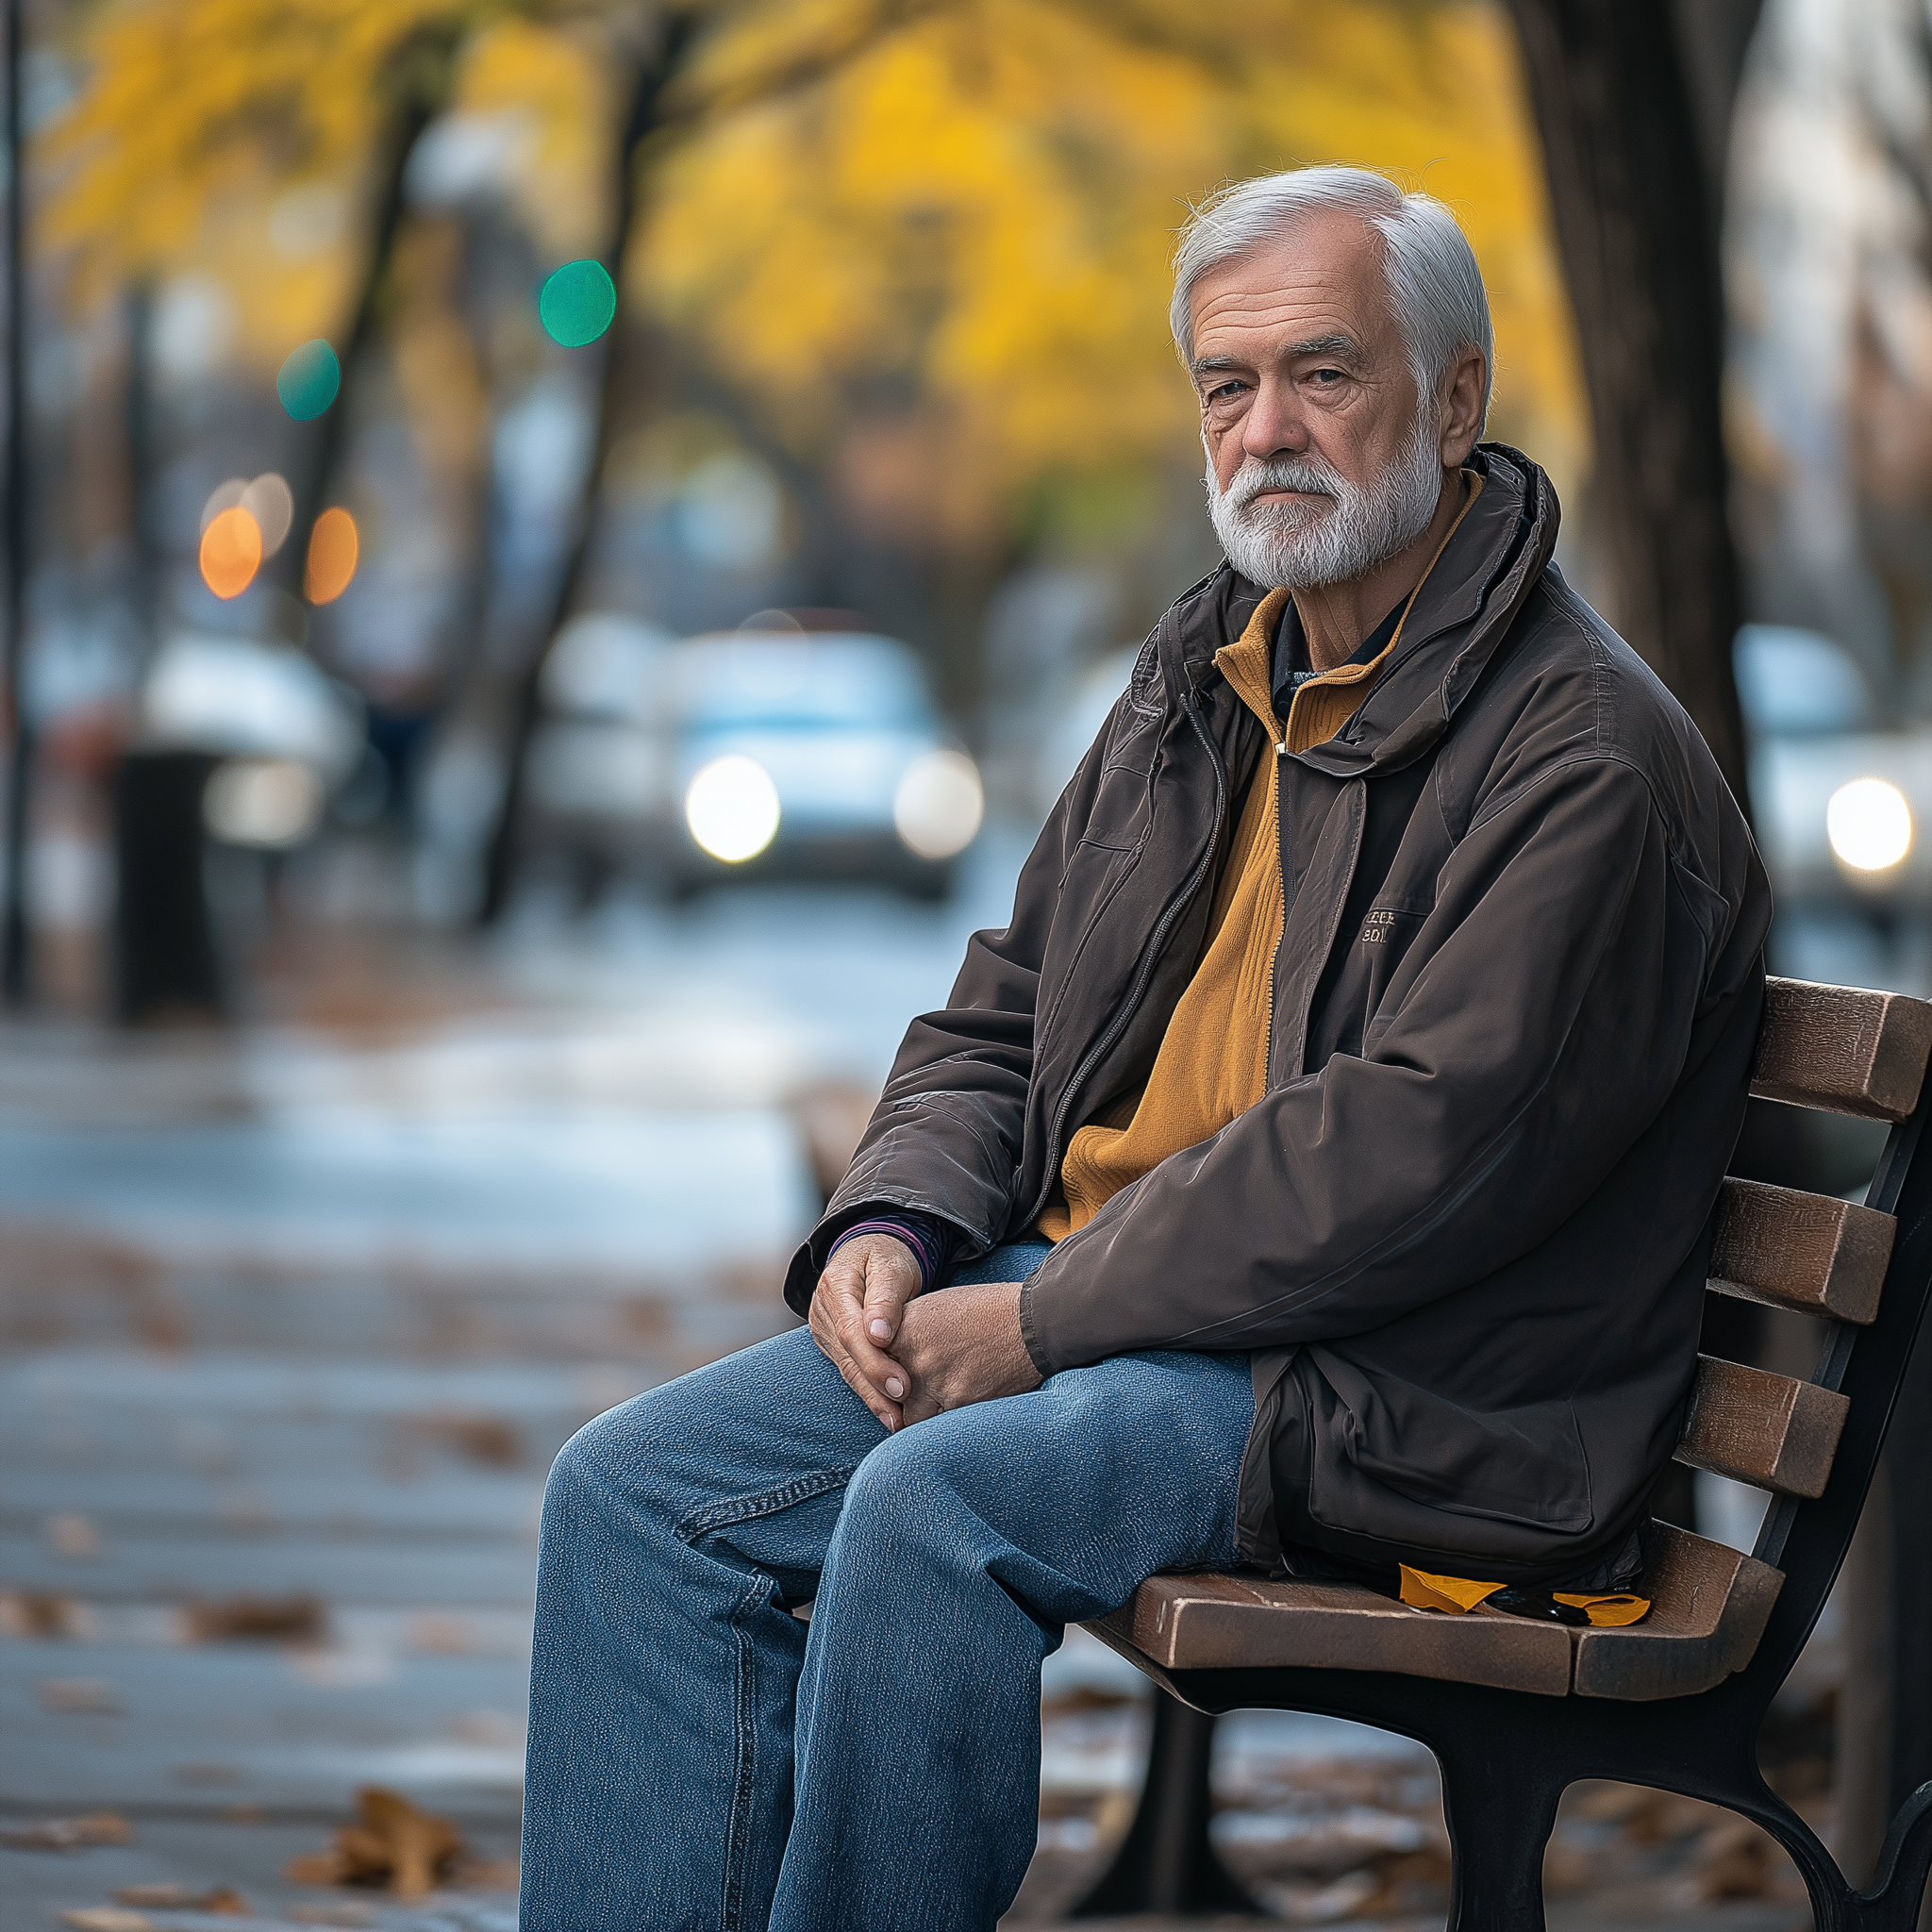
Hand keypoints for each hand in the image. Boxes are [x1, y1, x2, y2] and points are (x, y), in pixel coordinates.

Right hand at [809, 1234, 922, 1429]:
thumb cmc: (887, 1258)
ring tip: (895, 1422)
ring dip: (870, 1397)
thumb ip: (886, 1299)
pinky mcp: (832, 1342)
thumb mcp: (892, 1267)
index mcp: (835, 1286)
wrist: (870, 1253)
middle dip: (874, 1387)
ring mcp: (824, 1328)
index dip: (875, 1360)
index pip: (851, 1330)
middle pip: (847, 1355)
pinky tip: (887, 1411)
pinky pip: (849, 1369)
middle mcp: (823, 1310)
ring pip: (846, 1367)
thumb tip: (878, 1335)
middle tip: (900, 1414)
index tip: (901, 1384)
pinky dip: (868, 1390)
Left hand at [893, 1280, 1041, 1423]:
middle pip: (886, 1395)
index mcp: (904, 1329)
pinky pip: (940, 1424)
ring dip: (921, 1416)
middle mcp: (913, 1357)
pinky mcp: (959, 1403)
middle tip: (906, 1403)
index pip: (872, 1364)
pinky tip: (960, 1408)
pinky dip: (947, 1421)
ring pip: (910, 1418)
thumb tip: (886, 1354)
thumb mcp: (936, 1307)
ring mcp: (935, 1383)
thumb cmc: (987, 1310)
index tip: (887, 1382)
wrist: (1032, 1323)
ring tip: (936, 1407)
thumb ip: (906, 1332)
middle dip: (896, 1401)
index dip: (879, 1375)